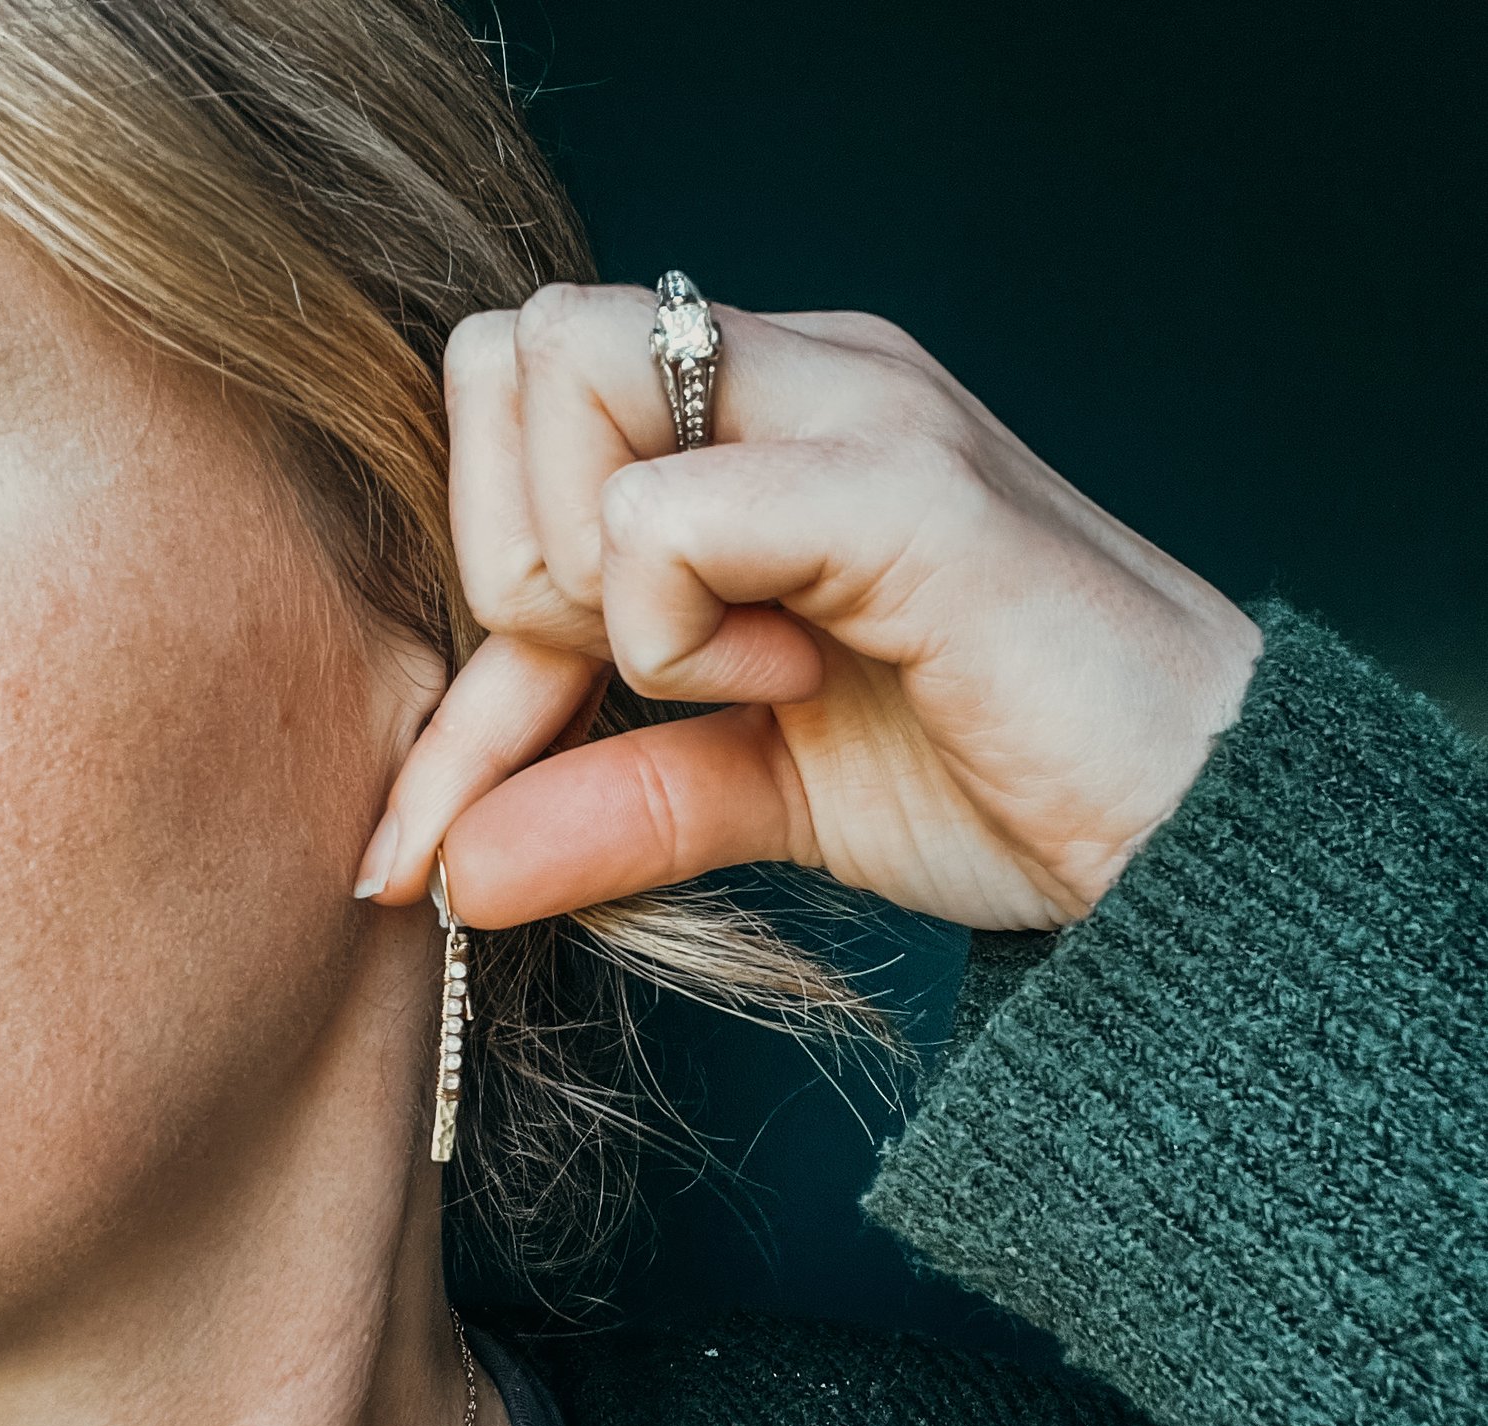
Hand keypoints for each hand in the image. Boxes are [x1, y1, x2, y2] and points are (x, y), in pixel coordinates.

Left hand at [355, 283, 1261, 931]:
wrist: (1188, 830)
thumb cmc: (1004, 781)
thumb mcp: (766, 792)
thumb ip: (614, 801)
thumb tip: (453, 866)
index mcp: (766, 426)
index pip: (522, 415)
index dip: (469, 613)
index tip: (468, 797)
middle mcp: (802, 378)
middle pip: (515, 342)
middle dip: (506, 549)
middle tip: (622, 680)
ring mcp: (858, 413)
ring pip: (566, 369)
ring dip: (585, 572)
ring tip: (731, 675)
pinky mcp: (907, 493)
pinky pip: (672, 508)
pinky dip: (674, 627)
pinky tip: (797, 681)